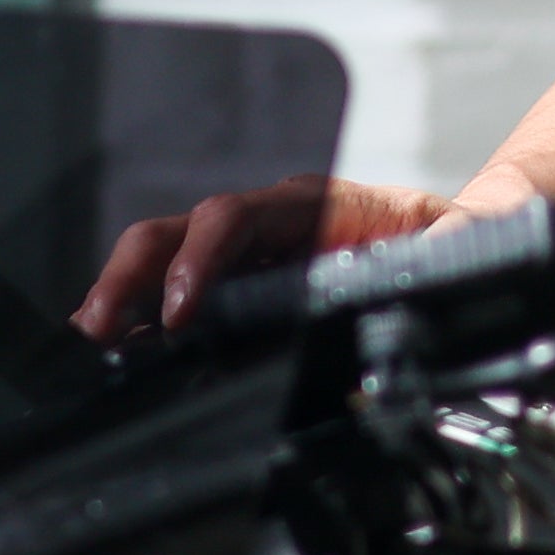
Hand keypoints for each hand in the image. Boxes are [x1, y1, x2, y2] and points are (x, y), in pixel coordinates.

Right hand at [69, 173, 451, 340]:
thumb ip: (450, 246)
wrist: (461, 237)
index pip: (236, 216)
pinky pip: (183, 294)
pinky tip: (123, 350)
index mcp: (313, 204)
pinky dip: (147, 319)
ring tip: (93, 342)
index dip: (201, 256)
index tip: (182, 310)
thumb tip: (442, 257)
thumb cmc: (450, 233)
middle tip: (101, 325)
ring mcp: (249, 254)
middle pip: (179, 232)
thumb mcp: (458, 237)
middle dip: (131, 275)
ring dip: (125, 299)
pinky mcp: (244, 288)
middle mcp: (269, 223)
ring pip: (167, 261)